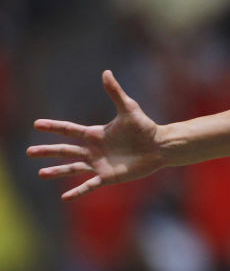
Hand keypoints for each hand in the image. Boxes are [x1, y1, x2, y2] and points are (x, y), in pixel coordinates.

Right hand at [27, 70, 166, 199]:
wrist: (160, 146)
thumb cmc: (145, 127)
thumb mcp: (129, 109)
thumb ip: (115, 93)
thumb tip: (106, 72)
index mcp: (96, 134)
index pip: (69, 130)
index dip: (53, 127)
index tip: (36, 124)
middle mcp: (94, 150)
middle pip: (66, 150)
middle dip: (48, 151)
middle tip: (29, 152)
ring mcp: (100, 164)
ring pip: (73, 168)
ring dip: (57, 171)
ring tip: (41, 173)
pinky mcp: (109, 176)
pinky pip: (90, 186)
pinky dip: (78, 192)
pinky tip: (65, 198)